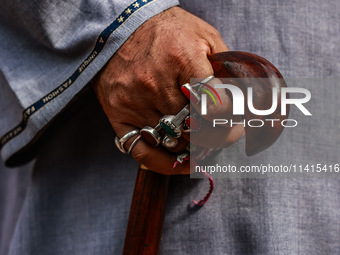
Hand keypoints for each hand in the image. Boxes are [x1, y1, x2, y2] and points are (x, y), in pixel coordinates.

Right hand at [92, 6, 239, 173]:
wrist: (121, 29)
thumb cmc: (167, 32)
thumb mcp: (203, 36)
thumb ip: (224, 66)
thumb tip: (242, 98)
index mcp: (182, 58)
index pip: (213, 104)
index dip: (229, 119)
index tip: (235, 123)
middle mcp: (155, 83)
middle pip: (195, 127)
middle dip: (216, 136)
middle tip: (224, 134)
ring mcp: (135, 102)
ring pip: (174, 140)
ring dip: (194, 146)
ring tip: (204, 141)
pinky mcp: (119, 115)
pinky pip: (143, 150)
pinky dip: (165, 163)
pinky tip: (181, 162)